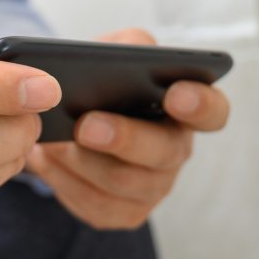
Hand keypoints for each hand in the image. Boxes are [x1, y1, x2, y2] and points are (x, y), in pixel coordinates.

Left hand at [25, 28, 228, 229]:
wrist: (66, 112)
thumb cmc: (101, 76)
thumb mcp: (114, 50)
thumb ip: (127, 46)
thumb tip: (128, 55)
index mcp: (185, 108)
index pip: (212, 111)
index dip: (200, 105)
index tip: (175, 94)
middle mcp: (176, 150)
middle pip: (163, 152)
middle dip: (124, 138)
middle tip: (85, 125)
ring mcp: (154, 186)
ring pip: (122, 182)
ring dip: (81, 160)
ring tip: (50, 141)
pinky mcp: (124, 212)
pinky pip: (95, 204)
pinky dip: (64, 180)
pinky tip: (46, 160)